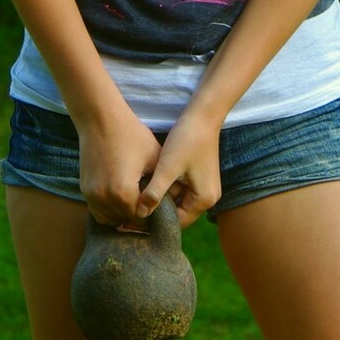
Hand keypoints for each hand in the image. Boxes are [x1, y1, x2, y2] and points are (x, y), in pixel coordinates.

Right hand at [77, 107, 164, 229]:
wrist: (100, 120)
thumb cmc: (132, 135)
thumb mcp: (155, 158)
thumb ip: (163, 184)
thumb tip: (177, 201)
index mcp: (124, 192)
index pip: (142, 219)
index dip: (153, 215)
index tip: (160, 208)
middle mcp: (105, 198)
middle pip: (126, 221)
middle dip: (139, 216)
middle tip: (150, 206)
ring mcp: (92, 195)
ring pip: (111, 220)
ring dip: (123, 216)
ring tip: (136, 204)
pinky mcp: (85, 190)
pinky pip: (98, 211)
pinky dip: (110, 211)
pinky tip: (122, 200)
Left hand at [137, 112, 222, 228]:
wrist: (203, 116)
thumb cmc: (187, 139)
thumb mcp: (168, 167)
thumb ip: (154, 192)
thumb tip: (140, 214)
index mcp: (204, 200)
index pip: (176, 223)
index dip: (153, 222)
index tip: (131, 220)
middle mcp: (208, 199)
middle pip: (178, 215)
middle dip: (156, 213)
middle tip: (131, 211)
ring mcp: (205, 189)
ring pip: (178, 203)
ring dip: (160, 201)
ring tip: (137, 199)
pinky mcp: (200, 180)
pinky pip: (181, 192)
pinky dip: (166, 191)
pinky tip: (149, 185)